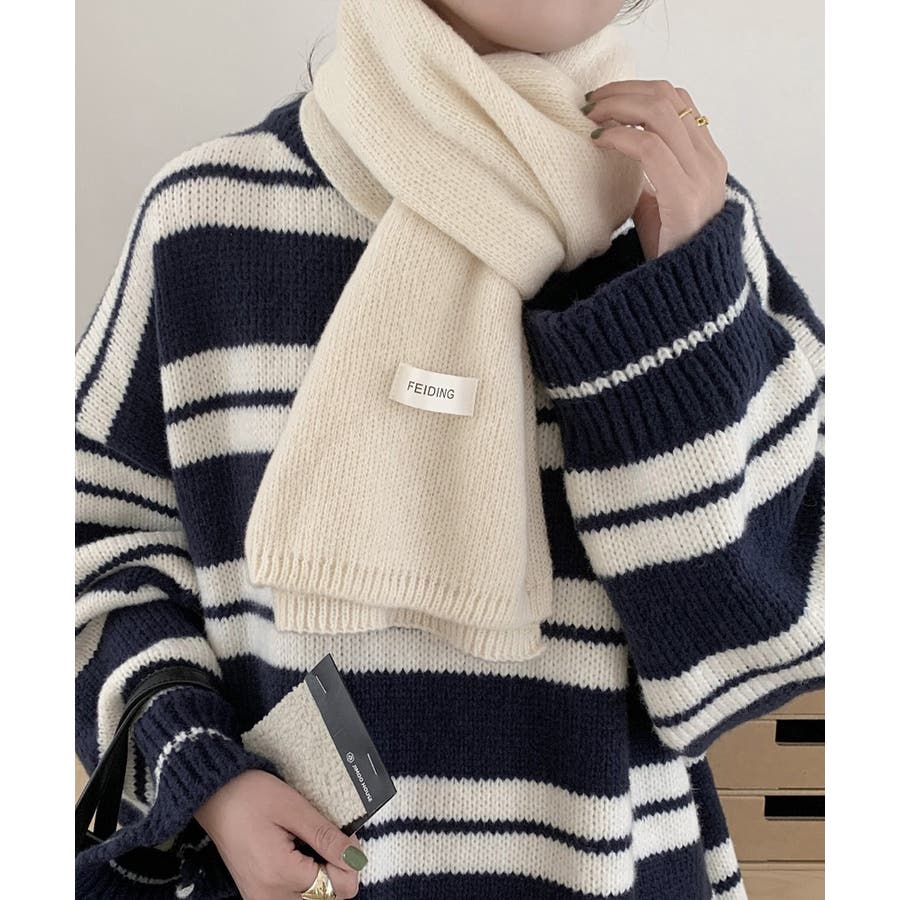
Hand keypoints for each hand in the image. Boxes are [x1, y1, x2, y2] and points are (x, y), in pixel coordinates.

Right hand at [194, 769, 366, 899]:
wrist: (213, 797)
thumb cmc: (251, 796)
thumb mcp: (294, 809)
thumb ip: (326, 836)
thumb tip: (356, 857)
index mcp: (280, 875)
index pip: (338, 888)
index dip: (349, 860)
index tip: (345, 835)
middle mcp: (269, 897)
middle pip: (326, 899)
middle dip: (337, 870)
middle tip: (331, 838)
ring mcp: (260, 898)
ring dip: (322, 877)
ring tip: (315, 845)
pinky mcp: (257, 894)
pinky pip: (293, 898)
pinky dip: (306, 881)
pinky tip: (302, 855)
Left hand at [581, 79, 727, 258]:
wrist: (687, 292)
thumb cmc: (668, 249)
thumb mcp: (659, 202)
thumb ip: (648, 173)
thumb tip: (617, 146)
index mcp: (707, 158)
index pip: (678, 100)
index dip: (638, 91)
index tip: (604, 100)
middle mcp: (710, 162)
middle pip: (668, 96)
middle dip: (623, 92)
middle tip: (589, 104)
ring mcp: (702, 177)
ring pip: (661, 111)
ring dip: (618, 107)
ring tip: (591, 118)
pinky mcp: (685, 197)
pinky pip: (651, 147)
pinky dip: (621, 136)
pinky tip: (600, 142)